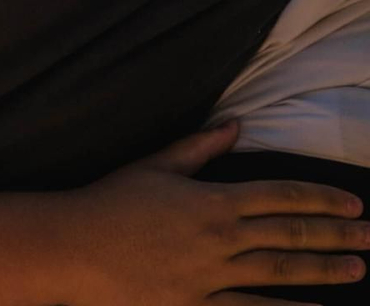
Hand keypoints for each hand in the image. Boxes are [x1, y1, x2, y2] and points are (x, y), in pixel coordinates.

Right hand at [56, 124, 368, 304]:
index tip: (352, 203)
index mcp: (212, 199)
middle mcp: (220, 236)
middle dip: (337, 233)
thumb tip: (236, 124)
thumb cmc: (109, 203)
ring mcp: (211, 274)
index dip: (320, 198)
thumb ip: (199, 146)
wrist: (72, 246)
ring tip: (358, 267)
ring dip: (324, 268)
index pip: (280, 196)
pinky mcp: (197, 304)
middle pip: (291, 233)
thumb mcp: (154, 166)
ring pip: (281, 271)